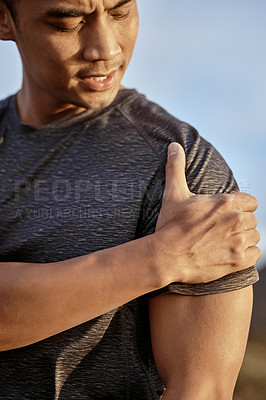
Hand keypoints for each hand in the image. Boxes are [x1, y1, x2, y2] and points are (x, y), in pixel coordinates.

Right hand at [151, 142, 260, 285]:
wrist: (166, 257)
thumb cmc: (170, 226)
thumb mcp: (173, 194)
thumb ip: (176, 168)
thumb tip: (174, 146)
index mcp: (224, 202)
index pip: (251, 201)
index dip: (240, 207)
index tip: (227, 214)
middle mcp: (235, 220)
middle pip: (252, 219)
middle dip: (240, 223)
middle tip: (223, 229)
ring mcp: (238, 241)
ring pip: (255, 236)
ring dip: (244, 238)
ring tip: (226, 241)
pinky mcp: (238, 260)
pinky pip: (255, 254)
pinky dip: (246, 254)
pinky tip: (230, 253)